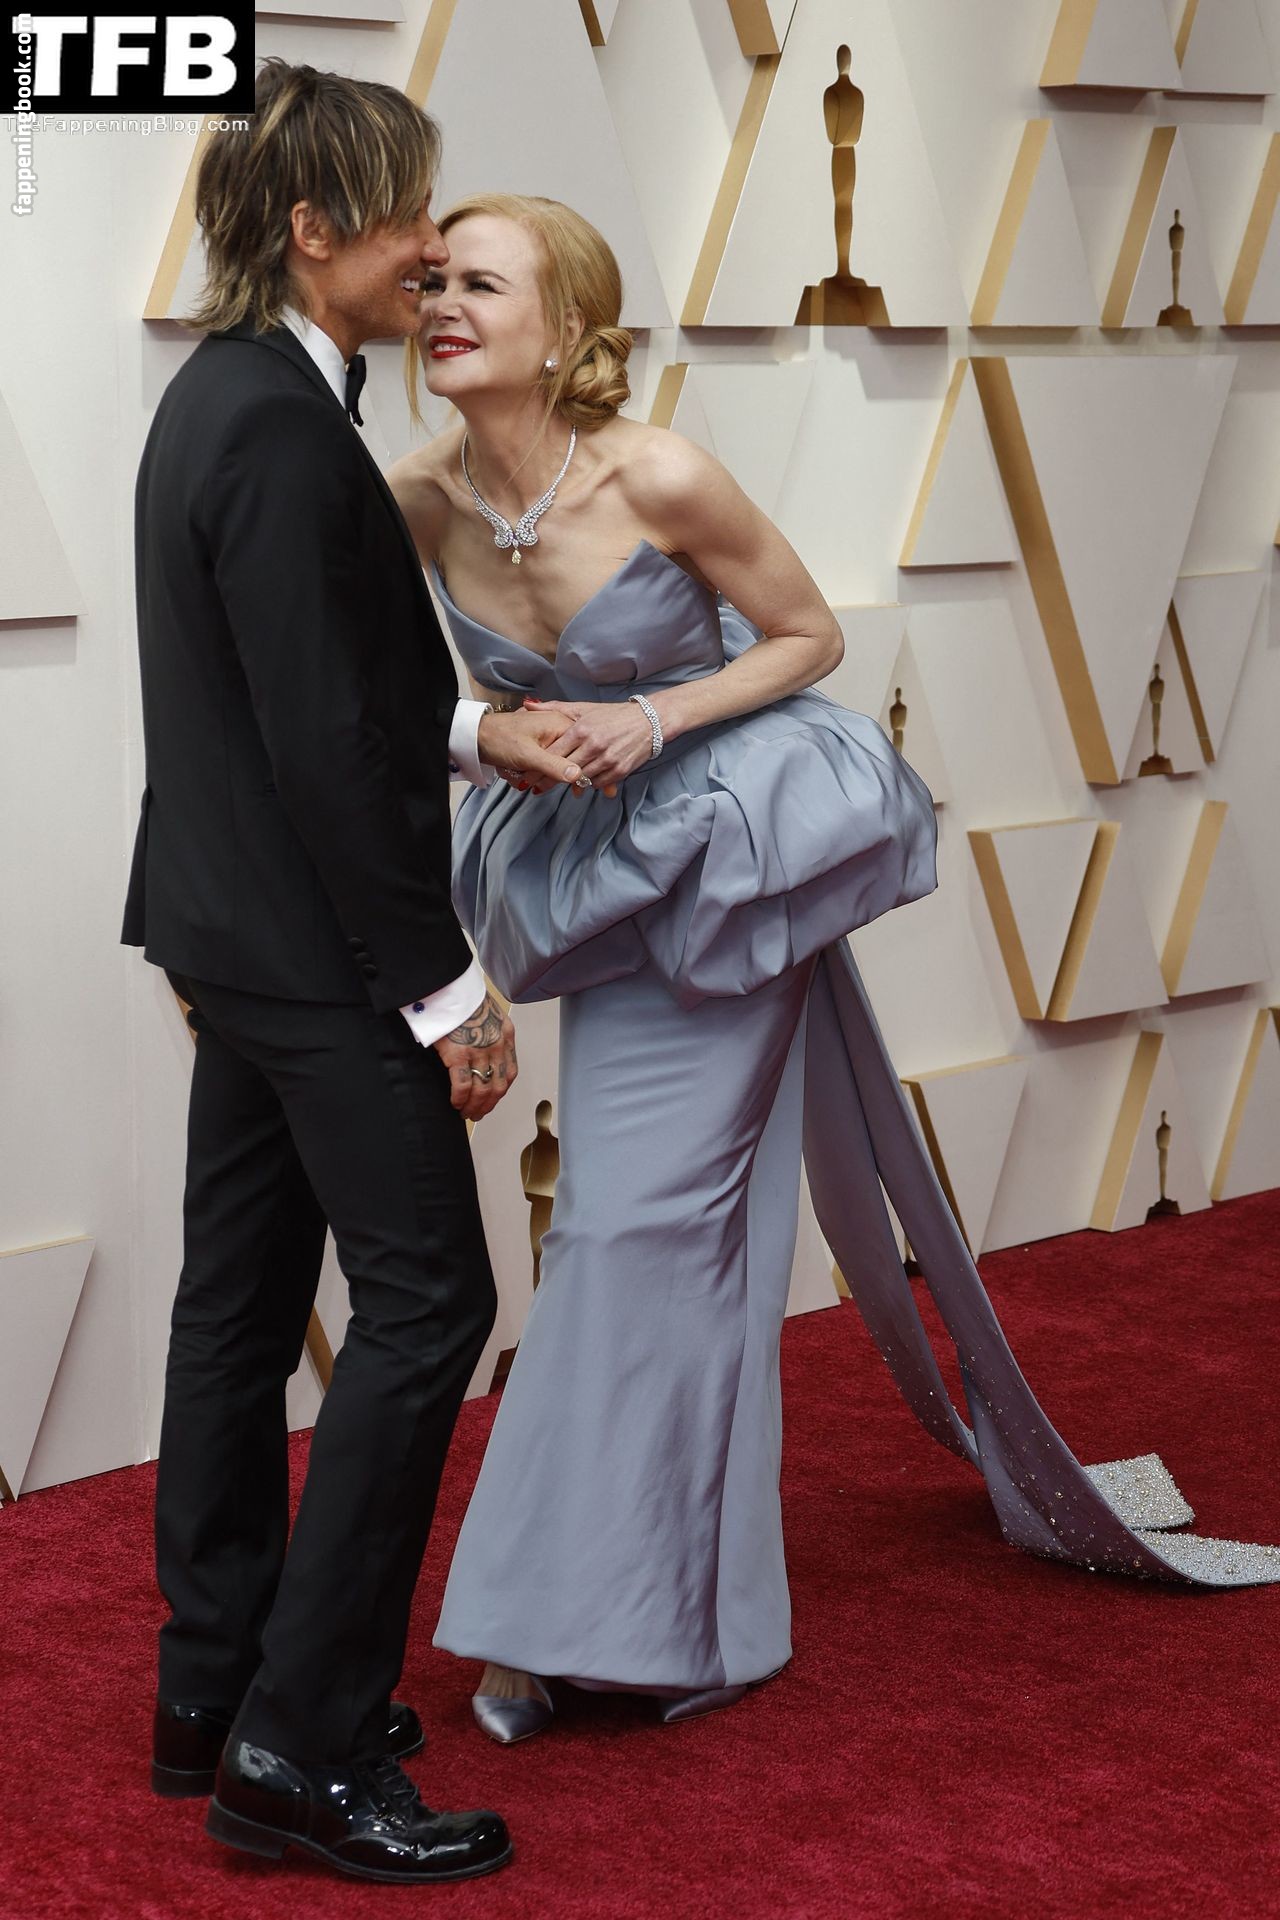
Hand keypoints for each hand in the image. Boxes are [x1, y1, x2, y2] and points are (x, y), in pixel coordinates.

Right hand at [432, 991, 516, 1120]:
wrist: (448, 986)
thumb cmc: (463, 998)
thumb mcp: (488, 1014)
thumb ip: (490, 1035)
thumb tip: (481, 1056)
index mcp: (506, 1036)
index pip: (510, 1073)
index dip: (500, 1091)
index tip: (492, 1100)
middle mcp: (497, 1046)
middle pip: (498, 1086)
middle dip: (488, 1104)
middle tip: (478, 1113)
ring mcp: (479, 1051)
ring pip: (482, 1089)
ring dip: (474, 1106)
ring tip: (465, 1112)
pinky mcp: (459, 1054)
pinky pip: (462, 1085)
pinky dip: (460, 1098)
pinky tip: (455, 1103)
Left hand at [477, 708, 582, 795]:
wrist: (475, 736)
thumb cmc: (499, 739)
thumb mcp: (528, 755)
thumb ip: (555, 766)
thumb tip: (579, 776)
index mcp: (561, 724)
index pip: (580, 752)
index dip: (574, 771)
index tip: (568, 787)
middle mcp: (558, 727)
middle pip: (567, 761)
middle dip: (547, 775)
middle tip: (529, 779)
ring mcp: (547, 737)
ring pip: (553, 766)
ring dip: (535, 776)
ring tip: (518, 773)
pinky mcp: (538, 746)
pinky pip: (543, 765)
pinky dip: (530, 772)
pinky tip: (518, 772)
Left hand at [523, 698, 656, 794]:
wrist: (649, 721)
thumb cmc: (613, 715)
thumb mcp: (583, 709)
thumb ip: (554, 708)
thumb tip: (527, 704)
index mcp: (581, 729)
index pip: (553, 753)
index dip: (537, 765)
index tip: (526, 773)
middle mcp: (594, 745)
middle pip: (563, 770)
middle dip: (547, 779)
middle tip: (534, 786)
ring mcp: (607, 760)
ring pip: (580, 780)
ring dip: (569, 783)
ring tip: (556, 784)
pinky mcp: (619, 771)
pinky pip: (597, 784)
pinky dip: (589, 784)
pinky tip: (582, 781)